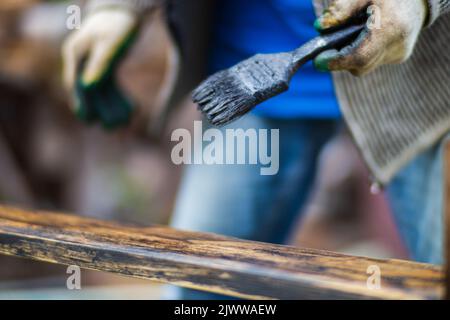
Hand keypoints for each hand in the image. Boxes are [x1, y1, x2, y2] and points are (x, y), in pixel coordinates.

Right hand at [62, 8, 138, 128]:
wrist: (126, 10)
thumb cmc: (118, 24)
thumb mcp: (110, 44)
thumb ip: (100, 64)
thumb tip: (88, 86)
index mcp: (75, 53)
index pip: (74, 82)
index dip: (81, 102)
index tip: (87, 119)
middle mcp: (81, 61)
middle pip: (88, 90)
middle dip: (100, 109)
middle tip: (110, 127)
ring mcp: (92, 65)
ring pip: (101, 91)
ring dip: (111, 106)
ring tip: (124, 122)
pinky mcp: (105, 67)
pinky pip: (111, 86)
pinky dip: (119, 97)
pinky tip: (132, 109)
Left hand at [313, 0, 427, 75]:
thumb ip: (340, 9)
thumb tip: (319, 28)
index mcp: (390, 28)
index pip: (360, 56)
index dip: (337, 62)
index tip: (318, 61)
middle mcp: (398, 45)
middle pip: (361, 65)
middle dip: (340, 60)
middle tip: (324, 49)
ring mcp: (400, 53)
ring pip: (365, 66)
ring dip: (351, 56)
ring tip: (346, 37)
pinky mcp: (400, 56)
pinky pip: (373, 61)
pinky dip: (363, 53)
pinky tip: (363, 37)